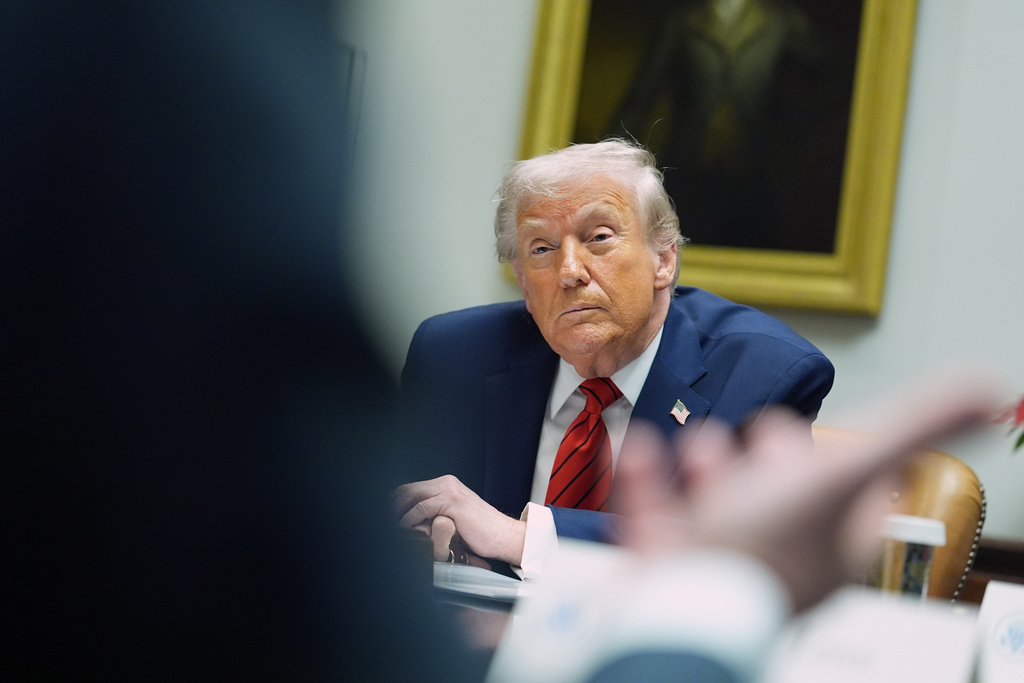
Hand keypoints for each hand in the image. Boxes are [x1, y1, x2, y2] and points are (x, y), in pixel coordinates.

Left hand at [393, 474, 526, 565]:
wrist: (503, 535)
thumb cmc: (481, 532)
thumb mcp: (453, 518)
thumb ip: (435, 514)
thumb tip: (412, 523)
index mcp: (446, 484)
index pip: (411, 489)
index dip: (394, 502)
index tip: (384, 516)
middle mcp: (447, 483)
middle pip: (407, 489)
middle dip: (391, 506)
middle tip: (381, 521)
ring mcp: (449, 489)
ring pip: (411, 496)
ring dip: (397, 513)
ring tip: (389, 526)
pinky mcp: (452, 501)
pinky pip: (422, 508)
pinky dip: (409, 519)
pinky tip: (404, 529)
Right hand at [612, 372, 1002, 611]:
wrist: (683, 605)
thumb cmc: (762, 551)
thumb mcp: (841, 474)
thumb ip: (911, 429)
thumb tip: (987, 390)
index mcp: (828, 542)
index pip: (845, 495)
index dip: (837, 459)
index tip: (828, 436)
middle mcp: (779, 555)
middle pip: (782, 501)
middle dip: (769, 460)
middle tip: (764, 432)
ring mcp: (722, 561)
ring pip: (721, 510)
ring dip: (711, 468)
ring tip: (705, 443)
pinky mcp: (668, 563)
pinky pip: (660, 516)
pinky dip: (651, 480)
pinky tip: (643, 447)